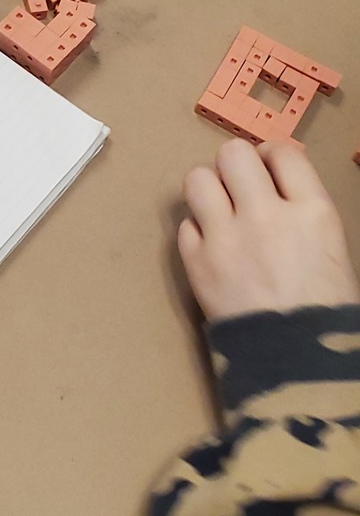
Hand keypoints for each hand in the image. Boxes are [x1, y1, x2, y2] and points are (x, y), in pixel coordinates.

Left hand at [178, 138, 359, 321]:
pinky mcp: (197, 262)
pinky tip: (213, 247)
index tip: (267, 169)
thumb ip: (301, 207)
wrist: (298, 364)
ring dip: (208, 191)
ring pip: (197, 179)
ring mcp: (227, 237)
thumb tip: (272, 179)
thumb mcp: (331, 246)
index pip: (282, 151)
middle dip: (235, 166)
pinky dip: (197, 232)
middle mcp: (267, 215)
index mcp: (313, 211)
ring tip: (220, 212)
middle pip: (233, 153)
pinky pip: (185, 225)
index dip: (271, 156)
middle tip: (240, 188)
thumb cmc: (324, 310)